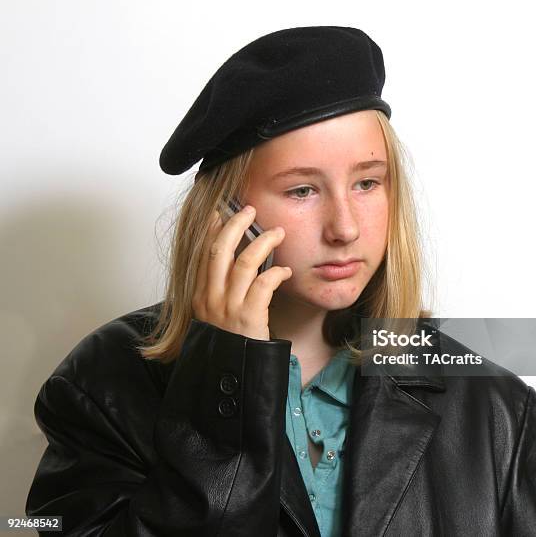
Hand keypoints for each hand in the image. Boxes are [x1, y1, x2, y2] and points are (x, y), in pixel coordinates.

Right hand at [192, 205, 291, 339]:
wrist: (231, 377)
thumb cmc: (227, 346)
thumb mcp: (213, 318)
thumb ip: (219, 294)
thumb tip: (235, 268)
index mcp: (200, 296)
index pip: (204, 254)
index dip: (211, 230)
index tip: (220, 212)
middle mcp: (210, 298)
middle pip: (220, 250)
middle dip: (235, 225)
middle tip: (249, 210)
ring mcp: (228, 307)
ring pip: (244, 262)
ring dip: (263, 243)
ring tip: (277, 233)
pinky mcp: (248, 317)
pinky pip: (263, 284)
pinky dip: (276, 273)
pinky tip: (285, 271)